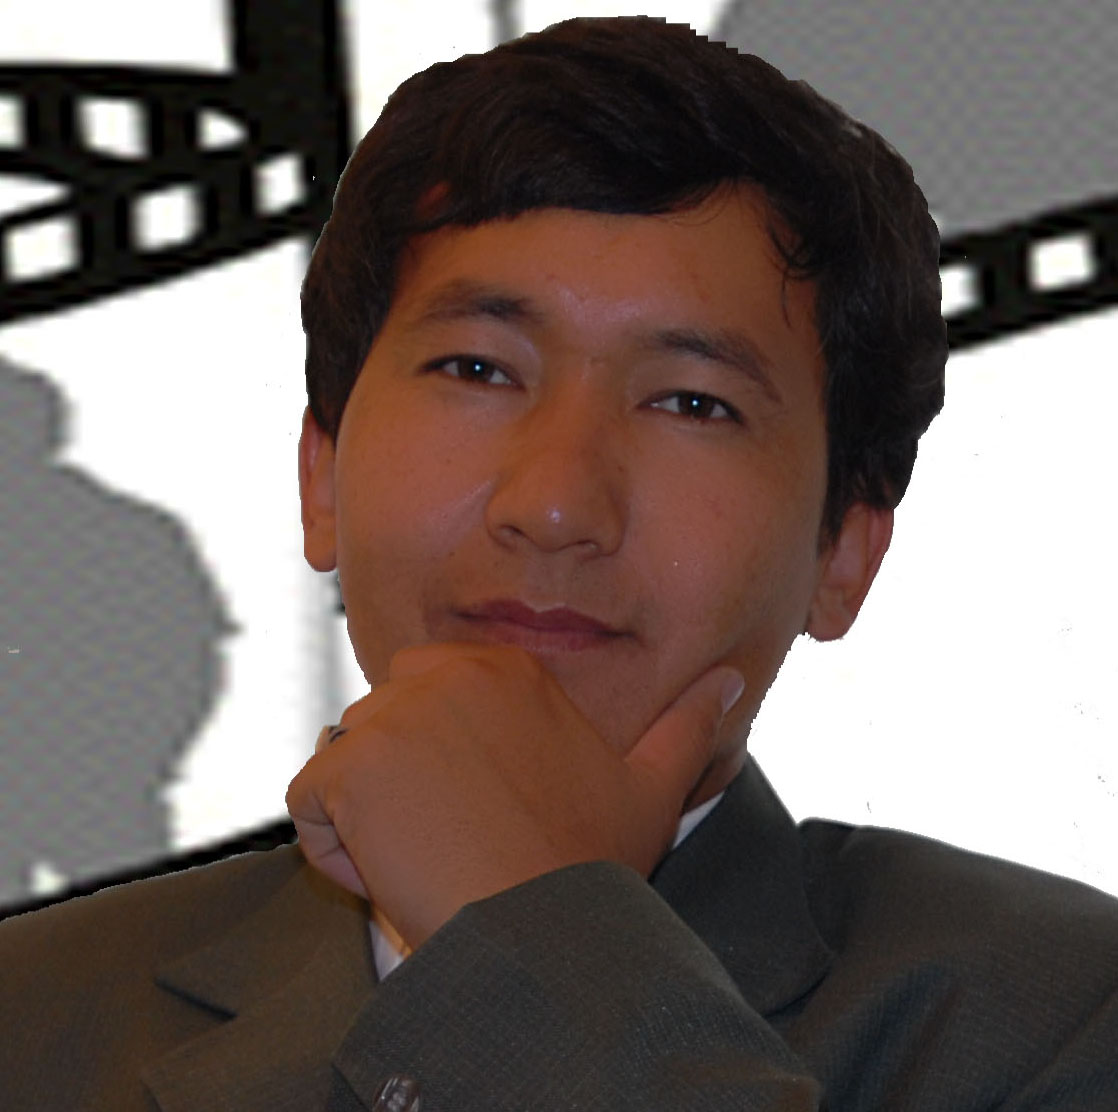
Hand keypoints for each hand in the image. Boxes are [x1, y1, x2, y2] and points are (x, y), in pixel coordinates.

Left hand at [286, 642, 743, 948]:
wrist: (540, 925)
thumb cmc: (591, 860)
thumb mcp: (655, 784)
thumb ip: (689, 723)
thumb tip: (734, 678)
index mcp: (506, 670)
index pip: (433, 692)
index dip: (444, 758)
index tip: (479, 808)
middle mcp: (444, 674)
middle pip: (383, 723)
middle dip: (399, 781)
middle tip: (451, 838)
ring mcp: (392, 717)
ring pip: (344, 764)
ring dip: (366, 817)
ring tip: (424, 859)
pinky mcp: (348, 767)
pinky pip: (307, 805)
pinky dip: (331, 849)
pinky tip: (388, 874)